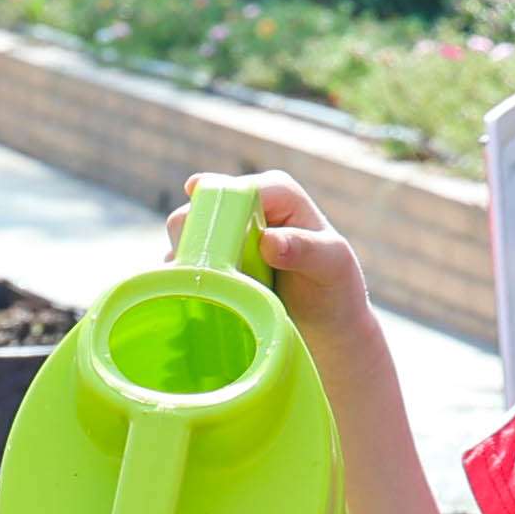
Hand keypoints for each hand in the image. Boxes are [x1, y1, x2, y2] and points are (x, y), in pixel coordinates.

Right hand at [195, 168, 384, 357]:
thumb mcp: (331, 266)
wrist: (322, 323)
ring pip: (182, 233)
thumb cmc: (334, 286)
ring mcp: (224, 227)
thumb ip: (305, 249)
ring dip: (192, 262)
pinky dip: (185, 275)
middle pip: (199, 207)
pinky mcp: (209, 253)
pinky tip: (205, 295)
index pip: (236, 190)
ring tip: (219, 289)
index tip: (225, 256)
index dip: (224, 217)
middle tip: (223, 277)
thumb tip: (268, 241)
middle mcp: (245, 201)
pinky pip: (180, 257)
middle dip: (201, 241)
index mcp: (276, 190)